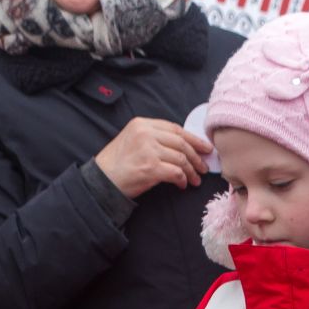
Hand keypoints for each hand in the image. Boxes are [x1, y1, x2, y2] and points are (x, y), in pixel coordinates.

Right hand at [93, 118, 210, 197]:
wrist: (102, 180)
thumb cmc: (118, 163)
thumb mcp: (133, 139)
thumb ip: (154, 137)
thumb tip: (182, 146)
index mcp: (141, 124)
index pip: (175, 128)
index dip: (193, 139)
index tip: (205, 147)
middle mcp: (146, 134)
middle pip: (181, 143)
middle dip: (197, 156)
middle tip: (204, 167)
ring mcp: (148, 150)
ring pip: (181, 158)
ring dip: (192, 171)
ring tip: (196, 179)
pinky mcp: (150, 167)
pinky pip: (176, 172)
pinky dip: (183, 179)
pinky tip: (183, 184)